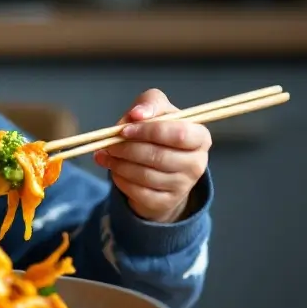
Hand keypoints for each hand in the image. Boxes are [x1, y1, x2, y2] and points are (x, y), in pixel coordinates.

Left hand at [93, 88, 210, 223]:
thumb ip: (149, 104)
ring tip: (106, 155)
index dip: (148, 131)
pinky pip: (138, 192)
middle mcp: (197, 163)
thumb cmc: (159, 133)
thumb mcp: (157, 111)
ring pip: (145, 175)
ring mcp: (183, 186)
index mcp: (200, 137)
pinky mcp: (166, 203)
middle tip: (109, 144)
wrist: (161, 167)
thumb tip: (136, 114)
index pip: (178, 134)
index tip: (124, 129)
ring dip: (119, 163)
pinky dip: (120, 179)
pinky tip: (114, 170)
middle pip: (158, 156)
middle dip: (127, 149)